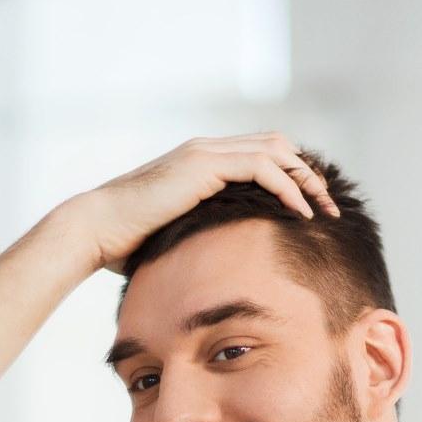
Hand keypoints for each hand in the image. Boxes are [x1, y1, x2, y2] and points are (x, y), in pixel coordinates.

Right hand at [63, 132, 340, 274]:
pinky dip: (286, 188)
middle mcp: (205, 151)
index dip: (289, 178)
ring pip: (277, 151)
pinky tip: (300, 213)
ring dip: (306, 180)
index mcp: (198, 163)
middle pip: (277, 146)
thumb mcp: (168, 240)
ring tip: (325, 210)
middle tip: (328, 208)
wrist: (93, 231)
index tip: (308, 210)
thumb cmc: (121, 245)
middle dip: (307, 175)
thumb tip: (206, 274)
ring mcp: (205, 154)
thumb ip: (193, 241)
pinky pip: (262, 168)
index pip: (259, 156)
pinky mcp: (203, 166)